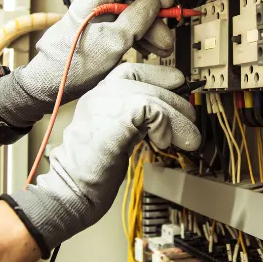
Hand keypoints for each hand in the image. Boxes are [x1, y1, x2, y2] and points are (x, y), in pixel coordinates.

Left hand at [0, 0, 174, 126]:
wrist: (47, 89)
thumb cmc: (69, 68)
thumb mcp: (110, 42)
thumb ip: (134, 20)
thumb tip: (153, 3)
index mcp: (92, 2)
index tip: (166, 3)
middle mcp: (94, 10)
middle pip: (131, 3)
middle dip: (153, 19)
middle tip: (167, 37)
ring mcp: (96, 26)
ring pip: (130, 20)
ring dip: (150, 32)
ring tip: (163, 49)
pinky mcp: (99, 41)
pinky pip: (124, 34)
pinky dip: (139, 41)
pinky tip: (148, 52)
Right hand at [6, 63, 200, 249]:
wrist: (72, 190)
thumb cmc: (92, 172)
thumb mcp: (117, 136)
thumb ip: (134, 121)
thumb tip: (165, 116)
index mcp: (98, 96)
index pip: (131, 71)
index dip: (158, 75)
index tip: (179, 83)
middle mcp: (99, 94)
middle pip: (147, 81)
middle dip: (176, 101)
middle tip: (190, 123)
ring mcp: (105, 103)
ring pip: (154, 96)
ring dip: (178, 119)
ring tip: (188, 139)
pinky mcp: (116, 117)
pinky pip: (153, 110)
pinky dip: (166, 126)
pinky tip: (164, 143)